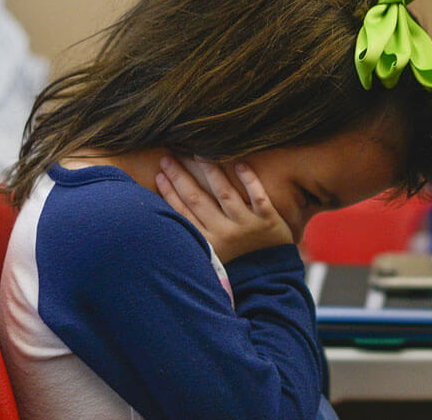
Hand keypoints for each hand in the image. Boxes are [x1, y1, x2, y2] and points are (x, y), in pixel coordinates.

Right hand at [156, 156, 293, 263]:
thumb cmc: (238, 262)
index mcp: (208, 243)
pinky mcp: (269, 220)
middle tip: (168, 158)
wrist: (272, 278)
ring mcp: (247, 225)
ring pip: (225, 194)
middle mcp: (225, 233)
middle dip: (180, 177)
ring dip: (211, 172)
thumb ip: (195, 237)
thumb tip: (171, 212)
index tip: (159, 174)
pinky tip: (241, 163)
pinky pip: (258, 196)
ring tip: (199, 154)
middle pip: (198, 199)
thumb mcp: (212, 255)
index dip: (169, 192)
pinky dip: (249, 180)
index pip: (183, 212)